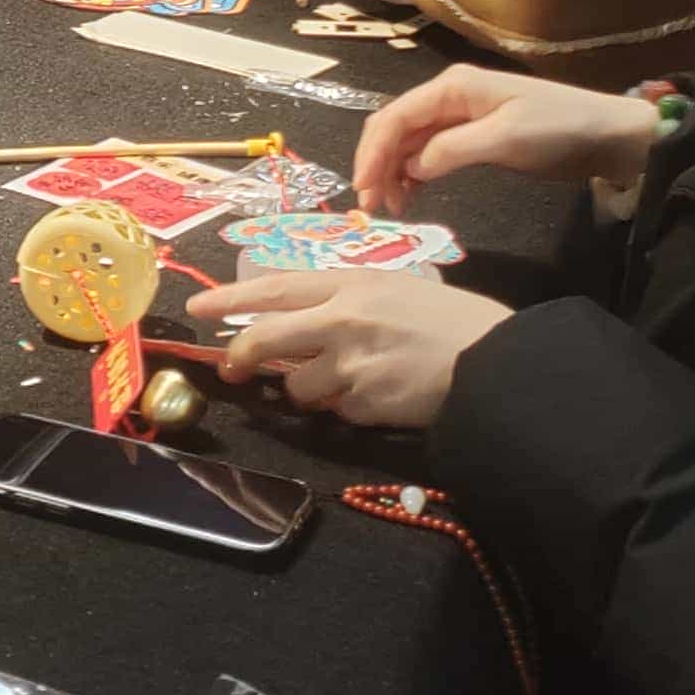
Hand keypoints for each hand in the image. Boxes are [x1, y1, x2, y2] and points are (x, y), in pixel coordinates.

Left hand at [184, 270, 510, 429]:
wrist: (496, 361)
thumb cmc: (453, 321)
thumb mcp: (398, 289)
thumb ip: (349, 300)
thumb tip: (304, 321)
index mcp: (352, 283)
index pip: (276, 287)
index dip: (232, 297)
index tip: (199, 305)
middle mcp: (342, 319)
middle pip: (266, 337)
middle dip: (241, 355)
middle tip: (233, 368)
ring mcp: (350, 363)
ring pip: (299, 385)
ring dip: (311, 392)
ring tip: (352, 382)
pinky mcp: (363, 402)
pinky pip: (337, 411)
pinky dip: (348, 409)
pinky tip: (380, 397)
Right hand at [354, 64, 656, 213]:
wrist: (609, 134)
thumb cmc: (558, 129)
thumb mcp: (504, 140)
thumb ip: (450, 151)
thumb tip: (408, 169)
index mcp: (453, 87)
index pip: (394, 118)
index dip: (372, 154)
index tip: (362, 192)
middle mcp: (450, 96)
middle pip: (395, 127)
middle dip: (376, 164)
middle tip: (371, 207)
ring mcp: (462, 115)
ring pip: (409, 141)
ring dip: (393, 172)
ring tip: (391, 208)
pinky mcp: (475, 135)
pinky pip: (430, 151)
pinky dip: (414, 173)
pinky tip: (412, 195)